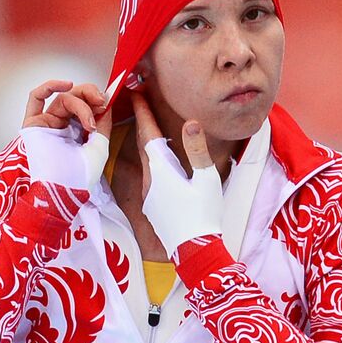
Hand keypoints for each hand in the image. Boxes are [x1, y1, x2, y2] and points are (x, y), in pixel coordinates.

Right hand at [20, 80, 112, 190]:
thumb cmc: (79, 177)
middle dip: (90, 95)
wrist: (63, 190)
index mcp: (76, 133)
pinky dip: (50, 86)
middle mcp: (61, 127)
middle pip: (75, 98)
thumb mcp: (99, 148)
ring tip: (89, 120)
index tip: (107, 103)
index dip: (96, 101)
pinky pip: (36, 98)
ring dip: (80, 104)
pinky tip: (66, 85)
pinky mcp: (33, 124)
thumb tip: (106, 104)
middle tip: (101, 102)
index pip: (86, 107)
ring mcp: (47, 124)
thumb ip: (103, 125)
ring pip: (63, 99)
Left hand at [131, 92, 223, 258]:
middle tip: (136, 101)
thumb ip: (197, 150)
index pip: (148, 134)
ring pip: (144, 162)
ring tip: (145, 126)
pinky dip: (150, 162)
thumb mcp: (206, 179)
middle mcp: (150, 181)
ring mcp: (149, 195)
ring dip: (144, 142)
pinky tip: (156, 162)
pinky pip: (149, 177)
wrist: (194, 250)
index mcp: (162, 170)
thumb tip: (190, 122)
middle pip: (142, 146)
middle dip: (140, 122)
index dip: (142, 112)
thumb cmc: (204, 214)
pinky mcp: (152, 207)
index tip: (135, 92)